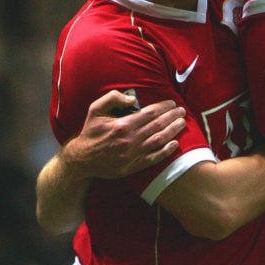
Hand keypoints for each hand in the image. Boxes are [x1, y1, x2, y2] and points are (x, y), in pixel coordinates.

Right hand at [61, 90, 185, 179]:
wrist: (82, 159)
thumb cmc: (90, 132)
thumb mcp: (95, 109)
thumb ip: (112, 98)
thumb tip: (133, 98)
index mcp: (122, 125)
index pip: (150, 113)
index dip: (163, 107)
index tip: (172, 103)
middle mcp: (130, 139)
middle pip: (158, 125)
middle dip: (172, 117)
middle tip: (182, 111)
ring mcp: (133, 154)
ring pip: (159, 140)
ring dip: (173, 131)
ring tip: (182, 123)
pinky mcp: (133, 166)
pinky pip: (154, 158)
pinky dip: (166, 151)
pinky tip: (175, 144)